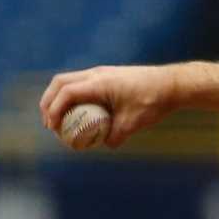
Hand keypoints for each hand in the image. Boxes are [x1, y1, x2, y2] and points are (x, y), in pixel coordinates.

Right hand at [38, 65, 179, 146]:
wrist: (170, 84)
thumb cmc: (153, 102)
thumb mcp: (133, 123)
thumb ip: (116, 136)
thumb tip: (104, 145)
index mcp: (100, 82)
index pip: (67, 93)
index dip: (54, 109)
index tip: (52, 127)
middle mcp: (96, 74)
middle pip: (60, 83)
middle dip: (48, 102)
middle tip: (48, 123)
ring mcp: (100, 73)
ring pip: (68, 80)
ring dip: (58, 97)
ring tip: (56, 118)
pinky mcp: (106, 76)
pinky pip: (80, 83)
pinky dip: (71, 96)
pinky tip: (75, 112)